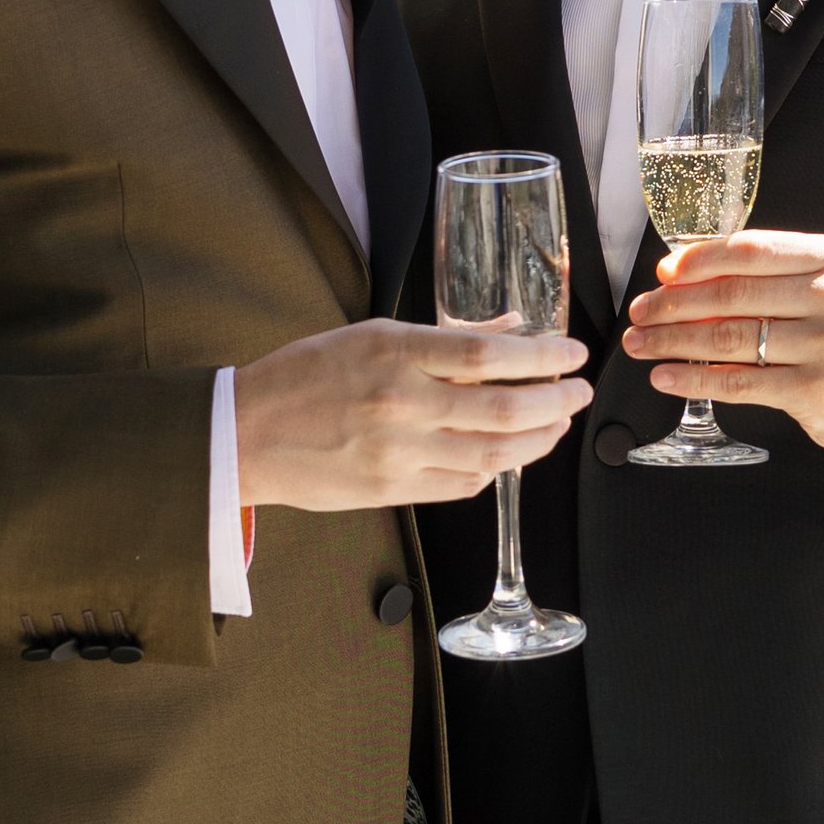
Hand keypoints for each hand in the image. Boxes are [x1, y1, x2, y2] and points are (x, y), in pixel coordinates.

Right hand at [235, 320, 589, 510]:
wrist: (244, 434)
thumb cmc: (304, 376)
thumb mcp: (371, 335)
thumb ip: (441, 337)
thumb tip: (507, 332)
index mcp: (395, 354)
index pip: (489, 354)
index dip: (542, 356)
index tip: (571, 354)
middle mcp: (402, 404)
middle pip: (503, 408)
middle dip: (555, 401)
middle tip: (578, 392)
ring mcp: (399, 454)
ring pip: (493, 454)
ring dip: (537, 439)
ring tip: (557, 424)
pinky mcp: (392, 491)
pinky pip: (463, 485)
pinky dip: (495, 470)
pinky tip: (508, 454)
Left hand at [622, 231, 823, 494]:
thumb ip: (778, 277)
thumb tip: (688, 272)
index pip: (751, 251)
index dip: (697, 261)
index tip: (663, 273)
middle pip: (732, 294)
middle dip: (672, 304)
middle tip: (641, 312)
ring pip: (729, 337)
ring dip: (673, 341)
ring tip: (641, 343)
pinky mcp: (817, 391)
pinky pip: (739, 381)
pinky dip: (694, 379)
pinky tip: (667, 377)